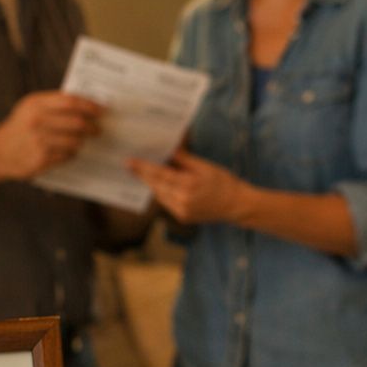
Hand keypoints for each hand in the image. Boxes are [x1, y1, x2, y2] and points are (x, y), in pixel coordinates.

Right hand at [0, 91, 102, 178]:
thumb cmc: (20, 128)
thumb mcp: (30, 109)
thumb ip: (54, 104)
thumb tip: (88, 104)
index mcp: (35, 104)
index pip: (70, 102)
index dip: (90, 106)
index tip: (102, 110)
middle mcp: (37, 121)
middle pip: (78, 122)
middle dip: (92, 127)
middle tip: (98, 129)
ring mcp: (39, 141)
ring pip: (76, 140)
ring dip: (82, 141)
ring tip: (81, 140)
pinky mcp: (42, 159)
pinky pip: (68, 155)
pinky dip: (71, 153)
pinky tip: (66, 151)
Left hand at [127, 150, 246, 224]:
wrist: (237, 205)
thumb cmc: (224, 182)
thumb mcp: (205, 166)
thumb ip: (183, 159)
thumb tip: (168, 149)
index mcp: (188, 184)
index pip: (159, 174)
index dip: (142, 168)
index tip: (129, 161)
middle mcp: (182, 200)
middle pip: (156, 186)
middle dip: (143, 175)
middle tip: (131, 165)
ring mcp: (181, 211)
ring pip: (159, 195)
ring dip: (152, 184)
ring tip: (144, 173)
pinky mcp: (182, 217)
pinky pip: (166, 203)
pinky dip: (162, 193)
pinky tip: (162, 185)